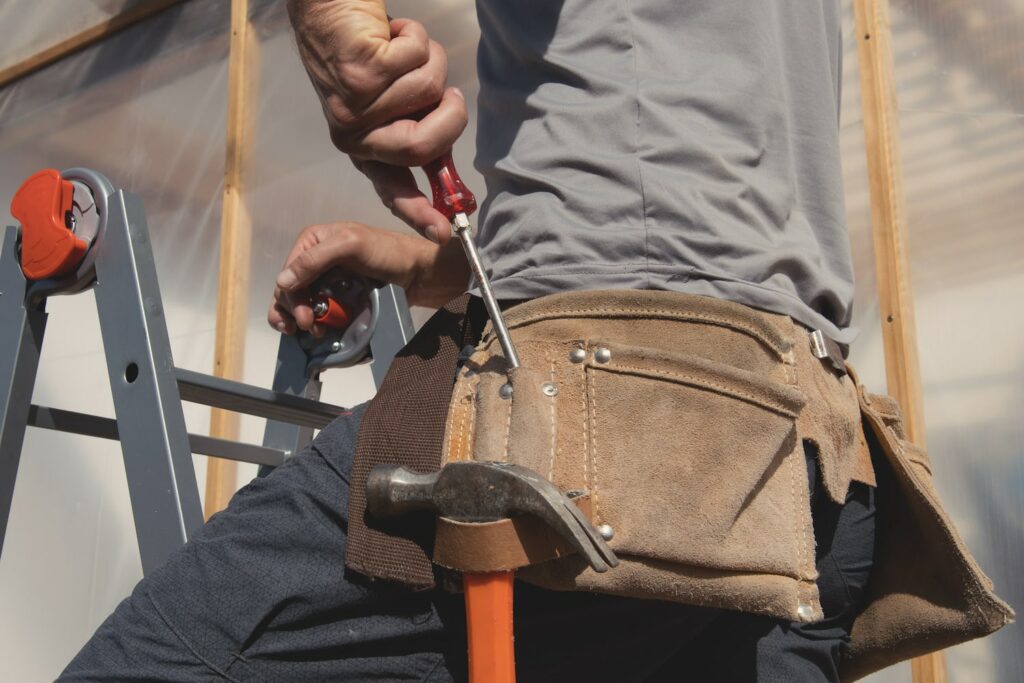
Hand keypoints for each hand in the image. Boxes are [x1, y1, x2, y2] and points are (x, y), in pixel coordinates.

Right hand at [267, 222, 468, 335]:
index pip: (289, 272)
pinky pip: (316, 311)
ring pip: (298, 302)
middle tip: (310, 327)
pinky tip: (315, 332)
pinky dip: (311, 323)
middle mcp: (316, 259)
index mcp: (314, 241)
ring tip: (311, 332)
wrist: (419, 273)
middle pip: (290, 290)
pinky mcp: (338, 296)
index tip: (305, 317)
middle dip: (295, 310)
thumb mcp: (352, 246)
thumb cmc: (389, 253)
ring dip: (299, 319)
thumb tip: (282, 282)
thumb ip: (316, 259)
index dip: (291, 296)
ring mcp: (326, 280)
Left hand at [287, 1, 466, 242]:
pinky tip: (391, 34)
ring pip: (428, 93)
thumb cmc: (370, 54)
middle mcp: (354, 134)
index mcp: (363, 148)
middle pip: (424, 145)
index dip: (421, 212)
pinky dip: (416, 37)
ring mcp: (354, 105)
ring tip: (401, 50)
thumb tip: (445, 168)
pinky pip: (419, 60)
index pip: (393, 189)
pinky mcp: (361, 71)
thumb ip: (416, 134)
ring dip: (429, 61)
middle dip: (452, 114)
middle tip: (448, 93)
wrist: (330, 7)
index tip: (443, 232)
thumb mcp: (394, 106)